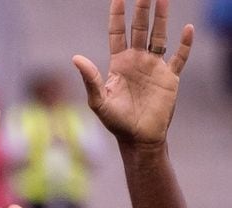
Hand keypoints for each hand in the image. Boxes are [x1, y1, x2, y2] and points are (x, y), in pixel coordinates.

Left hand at [74, 0, 192, 148]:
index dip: (117, 16)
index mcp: (119, 64)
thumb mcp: (99, 102)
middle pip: (139, 29)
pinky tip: (187, 30)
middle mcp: (137, 61)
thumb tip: (76, 58)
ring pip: (159, 36)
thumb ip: (90, 79)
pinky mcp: (170, 77)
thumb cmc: (116, 123)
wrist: (138, 139)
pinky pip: (179, 56)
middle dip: (142, 10)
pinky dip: (185, 44)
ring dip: (162, 19)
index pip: (117, 33)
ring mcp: (155, 67)